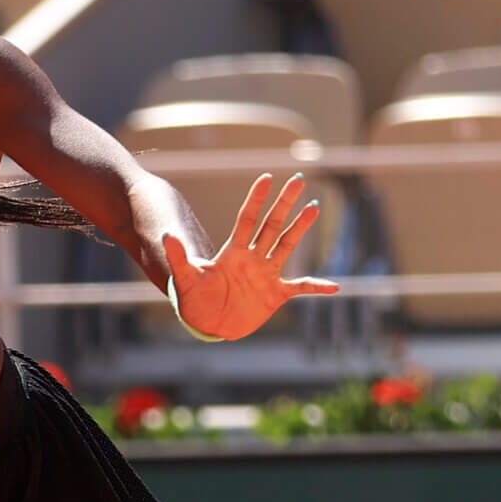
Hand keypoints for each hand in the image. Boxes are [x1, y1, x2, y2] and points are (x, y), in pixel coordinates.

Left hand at [160, 173, 339, 341]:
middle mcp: (253, 258)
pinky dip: (316, 287)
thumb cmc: (194, 300)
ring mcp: (266, 274)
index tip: (266, 177)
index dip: (256, 199)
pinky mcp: (275, 294)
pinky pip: (300, 287)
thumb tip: (166, 237)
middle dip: (285, 202)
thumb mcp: (185, 279)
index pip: (247, 219)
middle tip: (299, 179)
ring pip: (287, 245)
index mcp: (233, 252)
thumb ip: (180, 258)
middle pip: (272, 224)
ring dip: (301, 227)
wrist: (207, 324)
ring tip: (314, 209)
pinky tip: (334, 286)